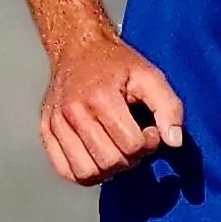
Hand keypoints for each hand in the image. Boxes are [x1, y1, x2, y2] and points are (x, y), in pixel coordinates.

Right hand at [40, 29, 184, 184]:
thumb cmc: (115, 63)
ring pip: (87, 173)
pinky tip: (98, 157)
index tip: (149, 130)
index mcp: (101, 97)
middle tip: (134, 141)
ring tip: (116, 150)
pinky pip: (65, 170)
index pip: (131, 145)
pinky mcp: (46, 131)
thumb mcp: (150, 76)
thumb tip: (174, 141)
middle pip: (110, 162)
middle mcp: (74, 112)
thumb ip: (169, 107)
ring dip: (109, 169)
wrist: (78, 48)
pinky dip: (85, 173)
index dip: (149, 143)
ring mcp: (56, 123)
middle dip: (131, 158)